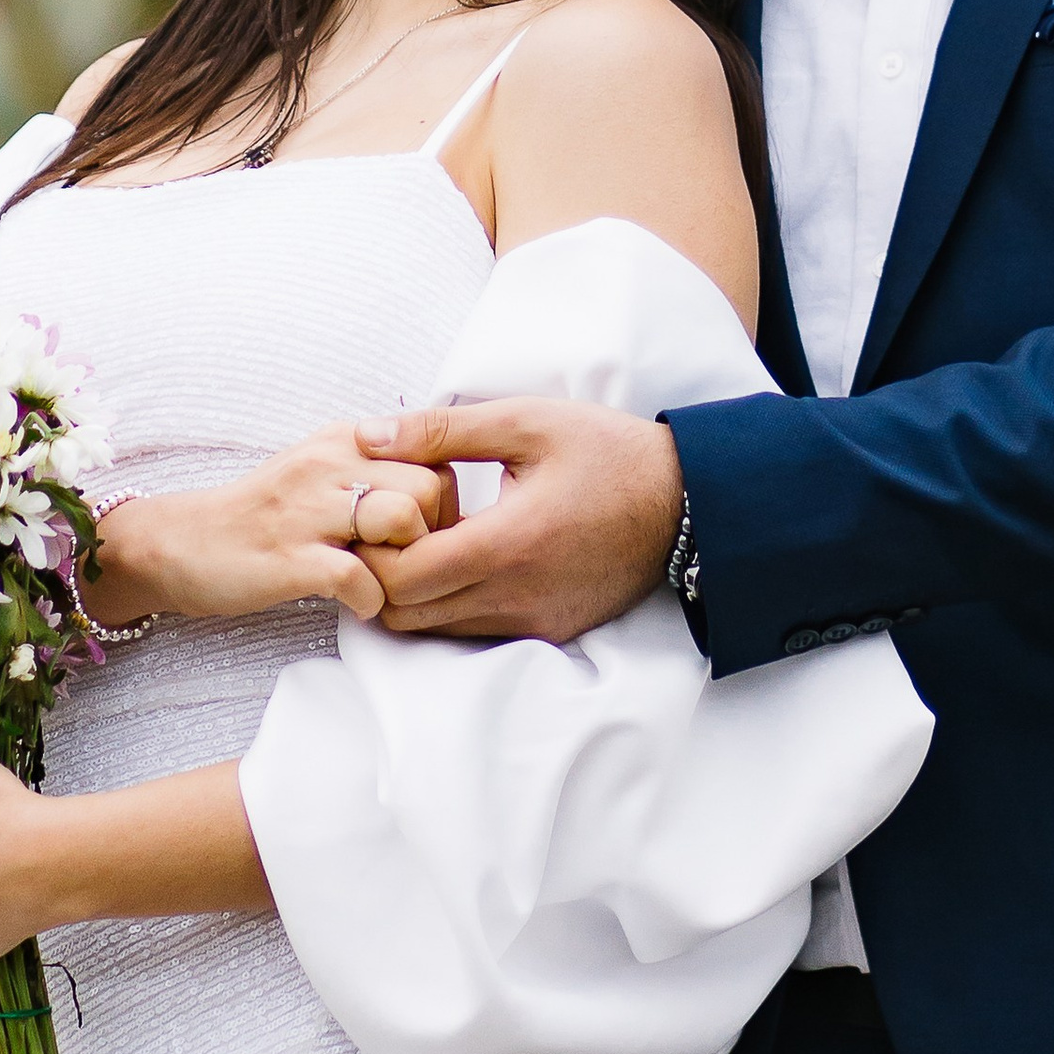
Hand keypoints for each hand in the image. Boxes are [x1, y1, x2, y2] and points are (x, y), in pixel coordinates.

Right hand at [87, 427, 457, 626]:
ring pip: (402, 518)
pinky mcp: (288, 559)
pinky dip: (371, 600)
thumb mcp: (319, 469)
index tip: (426, 531)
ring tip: (385, 581)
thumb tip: (441, 484)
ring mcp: (306, 511)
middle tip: (408, 562)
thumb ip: (372, 467)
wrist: (180, 544)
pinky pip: (360, 576)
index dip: (444, 500)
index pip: (434, 452)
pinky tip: (356, 604)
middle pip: (430, 486)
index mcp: (342, 440)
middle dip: (434, 533)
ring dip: (406, 563)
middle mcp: (327, 465)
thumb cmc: (261, 515)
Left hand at [350, 401, 681, 639]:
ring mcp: (533, 621)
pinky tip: (467, 554)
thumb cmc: (606, 453)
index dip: (373, 548)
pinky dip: (451, 602)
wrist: (685, 501)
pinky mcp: (548, 630)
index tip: (381, 508)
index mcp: (508, 544)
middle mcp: (516, 597)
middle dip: (383, 573)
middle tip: (396, 523)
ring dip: (416, 590)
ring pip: (435, 629)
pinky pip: (473, 631)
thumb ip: (441, 430)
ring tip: (433, 534)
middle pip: (406, 614)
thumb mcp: (524, 422)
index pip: (401, 579)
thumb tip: (368, 436)